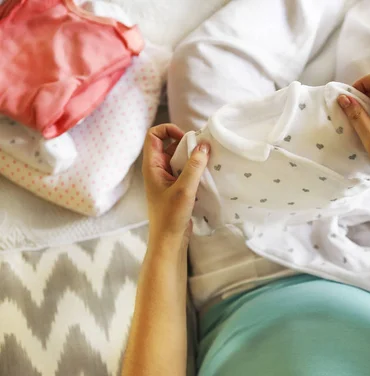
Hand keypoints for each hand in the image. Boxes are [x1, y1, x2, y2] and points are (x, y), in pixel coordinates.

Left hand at [142, 124, 209, 248]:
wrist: (169, 240)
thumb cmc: (171, 216)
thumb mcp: (184, 189)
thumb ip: (194, 166)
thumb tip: (204, 144)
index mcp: (152, 166)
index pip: (153, 135)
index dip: (168, 130)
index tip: (186, 138)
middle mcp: (158, 169)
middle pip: (170, 145)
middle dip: (187, 144)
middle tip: (203, 150)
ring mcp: (167, 178)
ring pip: (180, 158)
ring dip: (193, 157)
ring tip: (207, 162)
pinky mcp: (177, 187)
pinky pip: (185, 170)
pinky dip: (196, 169)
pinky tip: (206, 174)